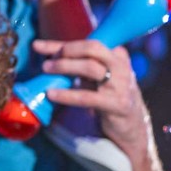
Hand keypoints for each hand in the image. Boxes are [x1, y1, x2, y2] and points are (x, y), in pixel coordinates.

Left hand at [34, 39, 152, 156]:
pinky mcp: (118, 104)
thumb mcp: (96, 77)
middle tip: (47, 62)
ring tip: (46, 71)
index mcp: (116, 54)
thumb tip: (44, 51)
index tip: (37, 46)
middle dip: (67, 51)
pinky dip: (67, 94)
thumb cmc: (109, 97)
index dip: (61, 43)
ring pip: (91, 68)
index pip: (87, 42)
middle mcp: (121, 65)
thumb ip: (77, 63)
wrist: (133, 127)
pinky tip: (52, 94)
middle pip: (92, 48)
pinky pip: (88, 96)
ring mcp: (121, 84)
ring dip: (65, 67)